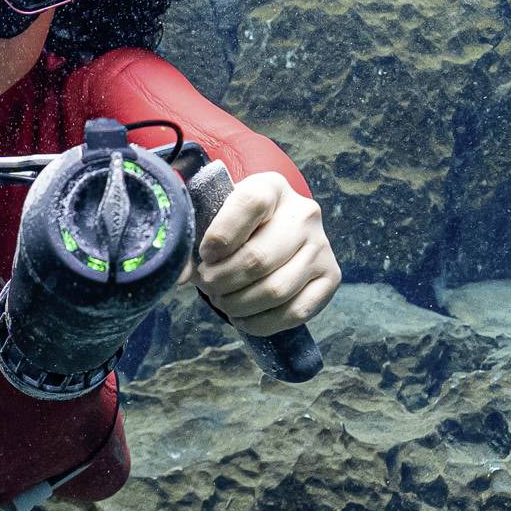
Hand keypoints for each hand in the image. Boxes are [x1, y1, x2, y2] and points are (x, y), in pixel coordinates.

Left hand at [184, 171, 341, 338]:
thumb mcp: (215, 216)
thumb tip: (180, 277)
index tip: (205, 256)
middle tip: (207, 286)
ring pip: (276, 290)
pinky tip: (243, 317)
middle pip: (258, 259)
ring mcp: (322, 246)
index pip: (248, 206)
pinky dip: (262, 323)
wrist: (274, 229)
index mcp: (272, 187)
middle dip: (222, 281)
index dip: (219, 237)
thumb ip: (194, 239)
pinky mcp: (331, 277)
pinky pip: (296, 312)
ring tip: (222, 302)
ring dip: (239, 305)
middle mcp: (304, 214)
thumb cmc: (236, 224)